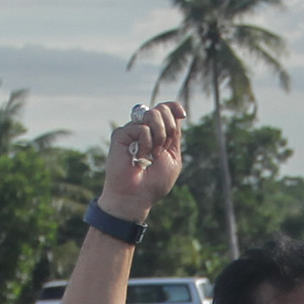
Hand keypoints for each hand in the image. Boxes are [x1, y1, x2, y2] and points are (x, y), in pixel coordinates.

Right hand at [101, 103, 183, 218]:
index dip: (174, 107)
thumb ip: (175, 134)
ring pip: (152, 114)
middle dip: (169, 129)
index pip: (165, 109)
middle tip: (162, 149)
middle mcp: (143, 129)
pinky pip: (142, 128)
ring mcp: (131, 131)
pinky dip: (146, 144)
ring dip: (160, 136)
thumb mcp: (173, 156)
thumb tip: (177, 112)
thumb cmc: (154, 182)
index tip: (182, 113)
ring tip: (152, 154)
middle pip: (161, 109)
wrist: (137, 196)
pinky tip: (139, 156)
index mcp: (156, 133)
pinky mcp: (121, 135)